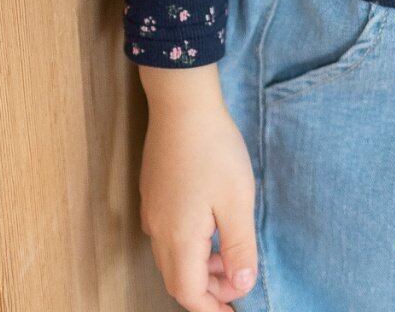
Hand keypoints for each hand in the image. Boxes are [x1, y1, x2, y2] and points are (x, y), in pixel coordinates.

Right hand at [139, 90, 259, 307]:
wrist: (182, 103)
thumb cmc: (214, 149)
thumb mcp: (237, 200)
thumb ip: (239, 248)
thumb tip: (242, 285)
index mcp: (178, 238)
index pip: (188, 294)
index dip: (212, 307)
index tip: (236, 308)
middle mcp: (158, 230)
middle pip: (177, 280)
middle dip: (207, 290)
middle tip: (236, 283)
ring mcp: (152, 210)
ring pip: (171, 258)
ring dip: (199, 267)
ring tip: (228, 254)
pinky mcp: (153, 193)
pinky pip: (167, 235)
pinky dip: (189, 245)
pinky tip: (210, 226)